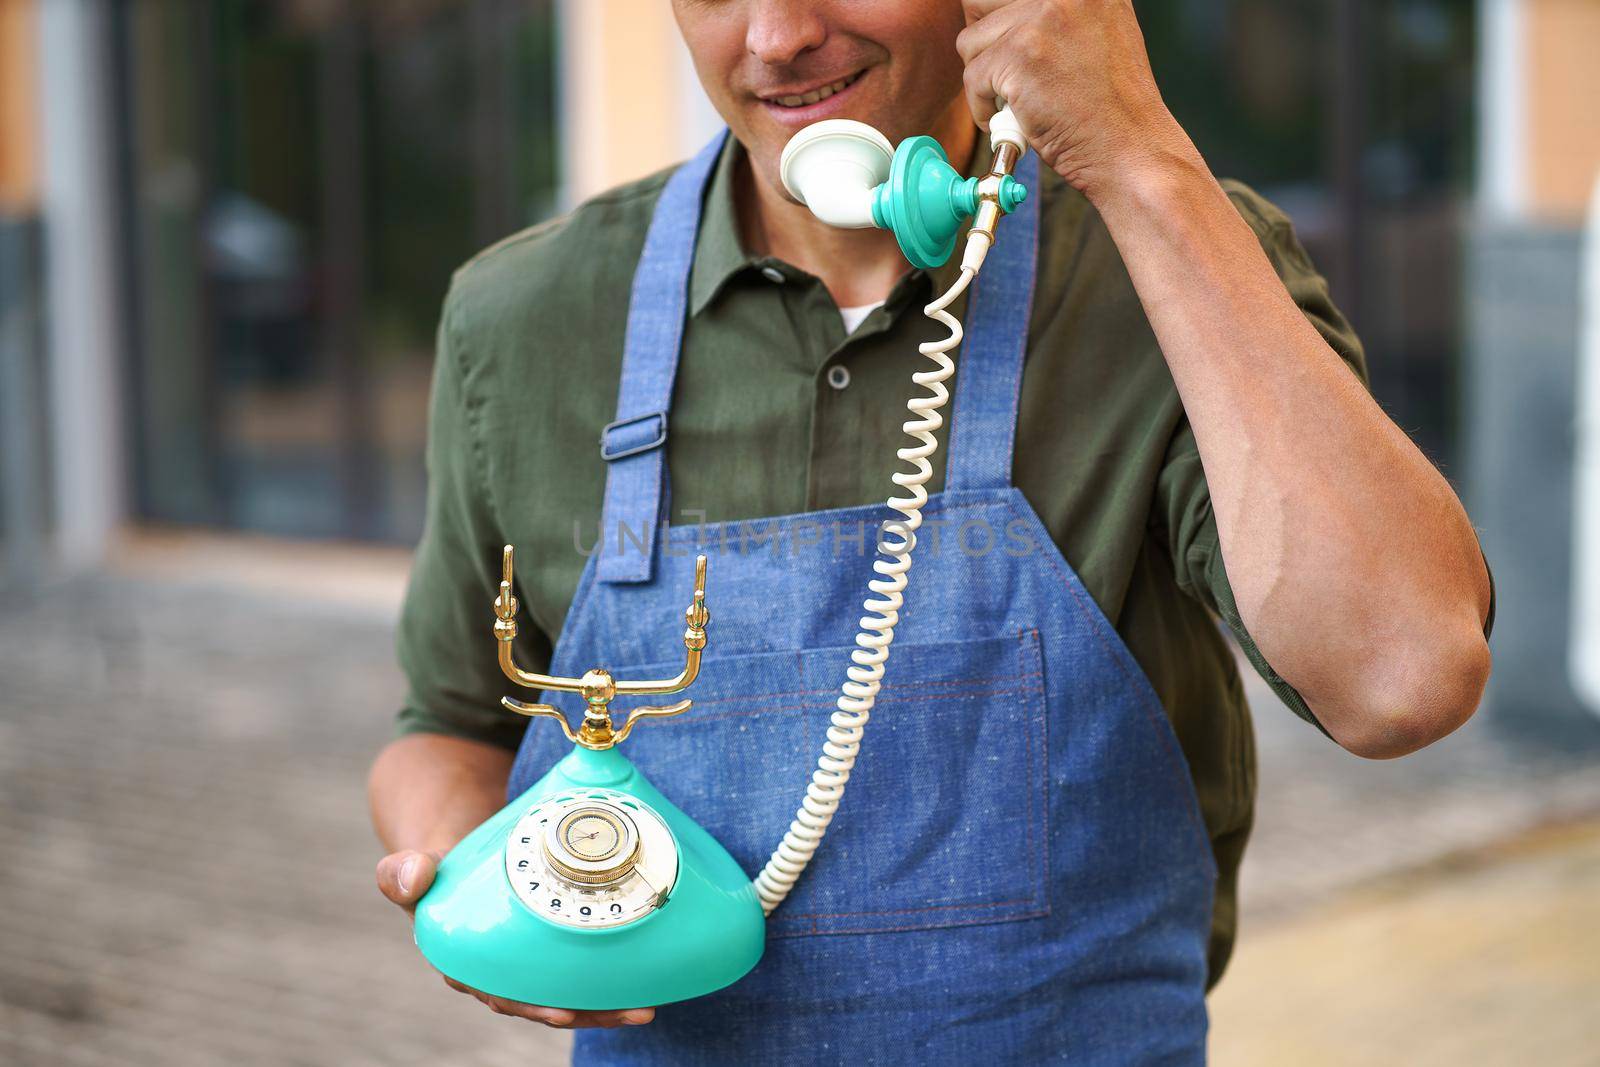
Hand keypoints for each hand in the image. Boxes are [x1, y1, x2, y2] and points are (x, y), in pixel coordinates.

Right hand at [376, 849, 656, 1028]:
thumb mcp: (414, 867)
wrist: (457, 846)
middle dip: (587, 1011)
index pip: (501, 995)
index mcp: (466, 963)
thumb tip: (413, 877)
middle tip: (629, 1010)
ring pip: (568, 991)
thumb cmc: (436, 866)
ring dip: (606, 1002)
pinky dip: (609, 974)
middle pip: (545, 1002)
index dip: (532, 1008)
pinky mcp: (548, 943)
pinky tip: (642, 976)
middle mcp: (498, 972)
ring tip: (645, 1006)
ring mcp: (525, 961)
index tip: (562, 1013)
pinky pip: (579, 966)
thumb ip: (403, 871)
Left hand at [957, 0, 1198, 200]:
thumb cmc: (1110, 107)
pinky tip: (1016, 121)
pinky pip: (971, 77)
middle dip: (984, 42)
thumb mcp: (1094, 34)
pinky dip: (983, 108)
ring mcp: (1042, 20)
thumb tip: (1004, 13)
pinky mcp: (1021, 56)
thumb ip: (1055, 16)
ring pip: (970, 42)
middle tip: (1006, 74)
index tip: (1008, 45)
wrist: (1129, 148)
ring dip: (985, 78)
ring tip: (1018, 102)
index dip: (998, 18)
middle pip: (979, 1)